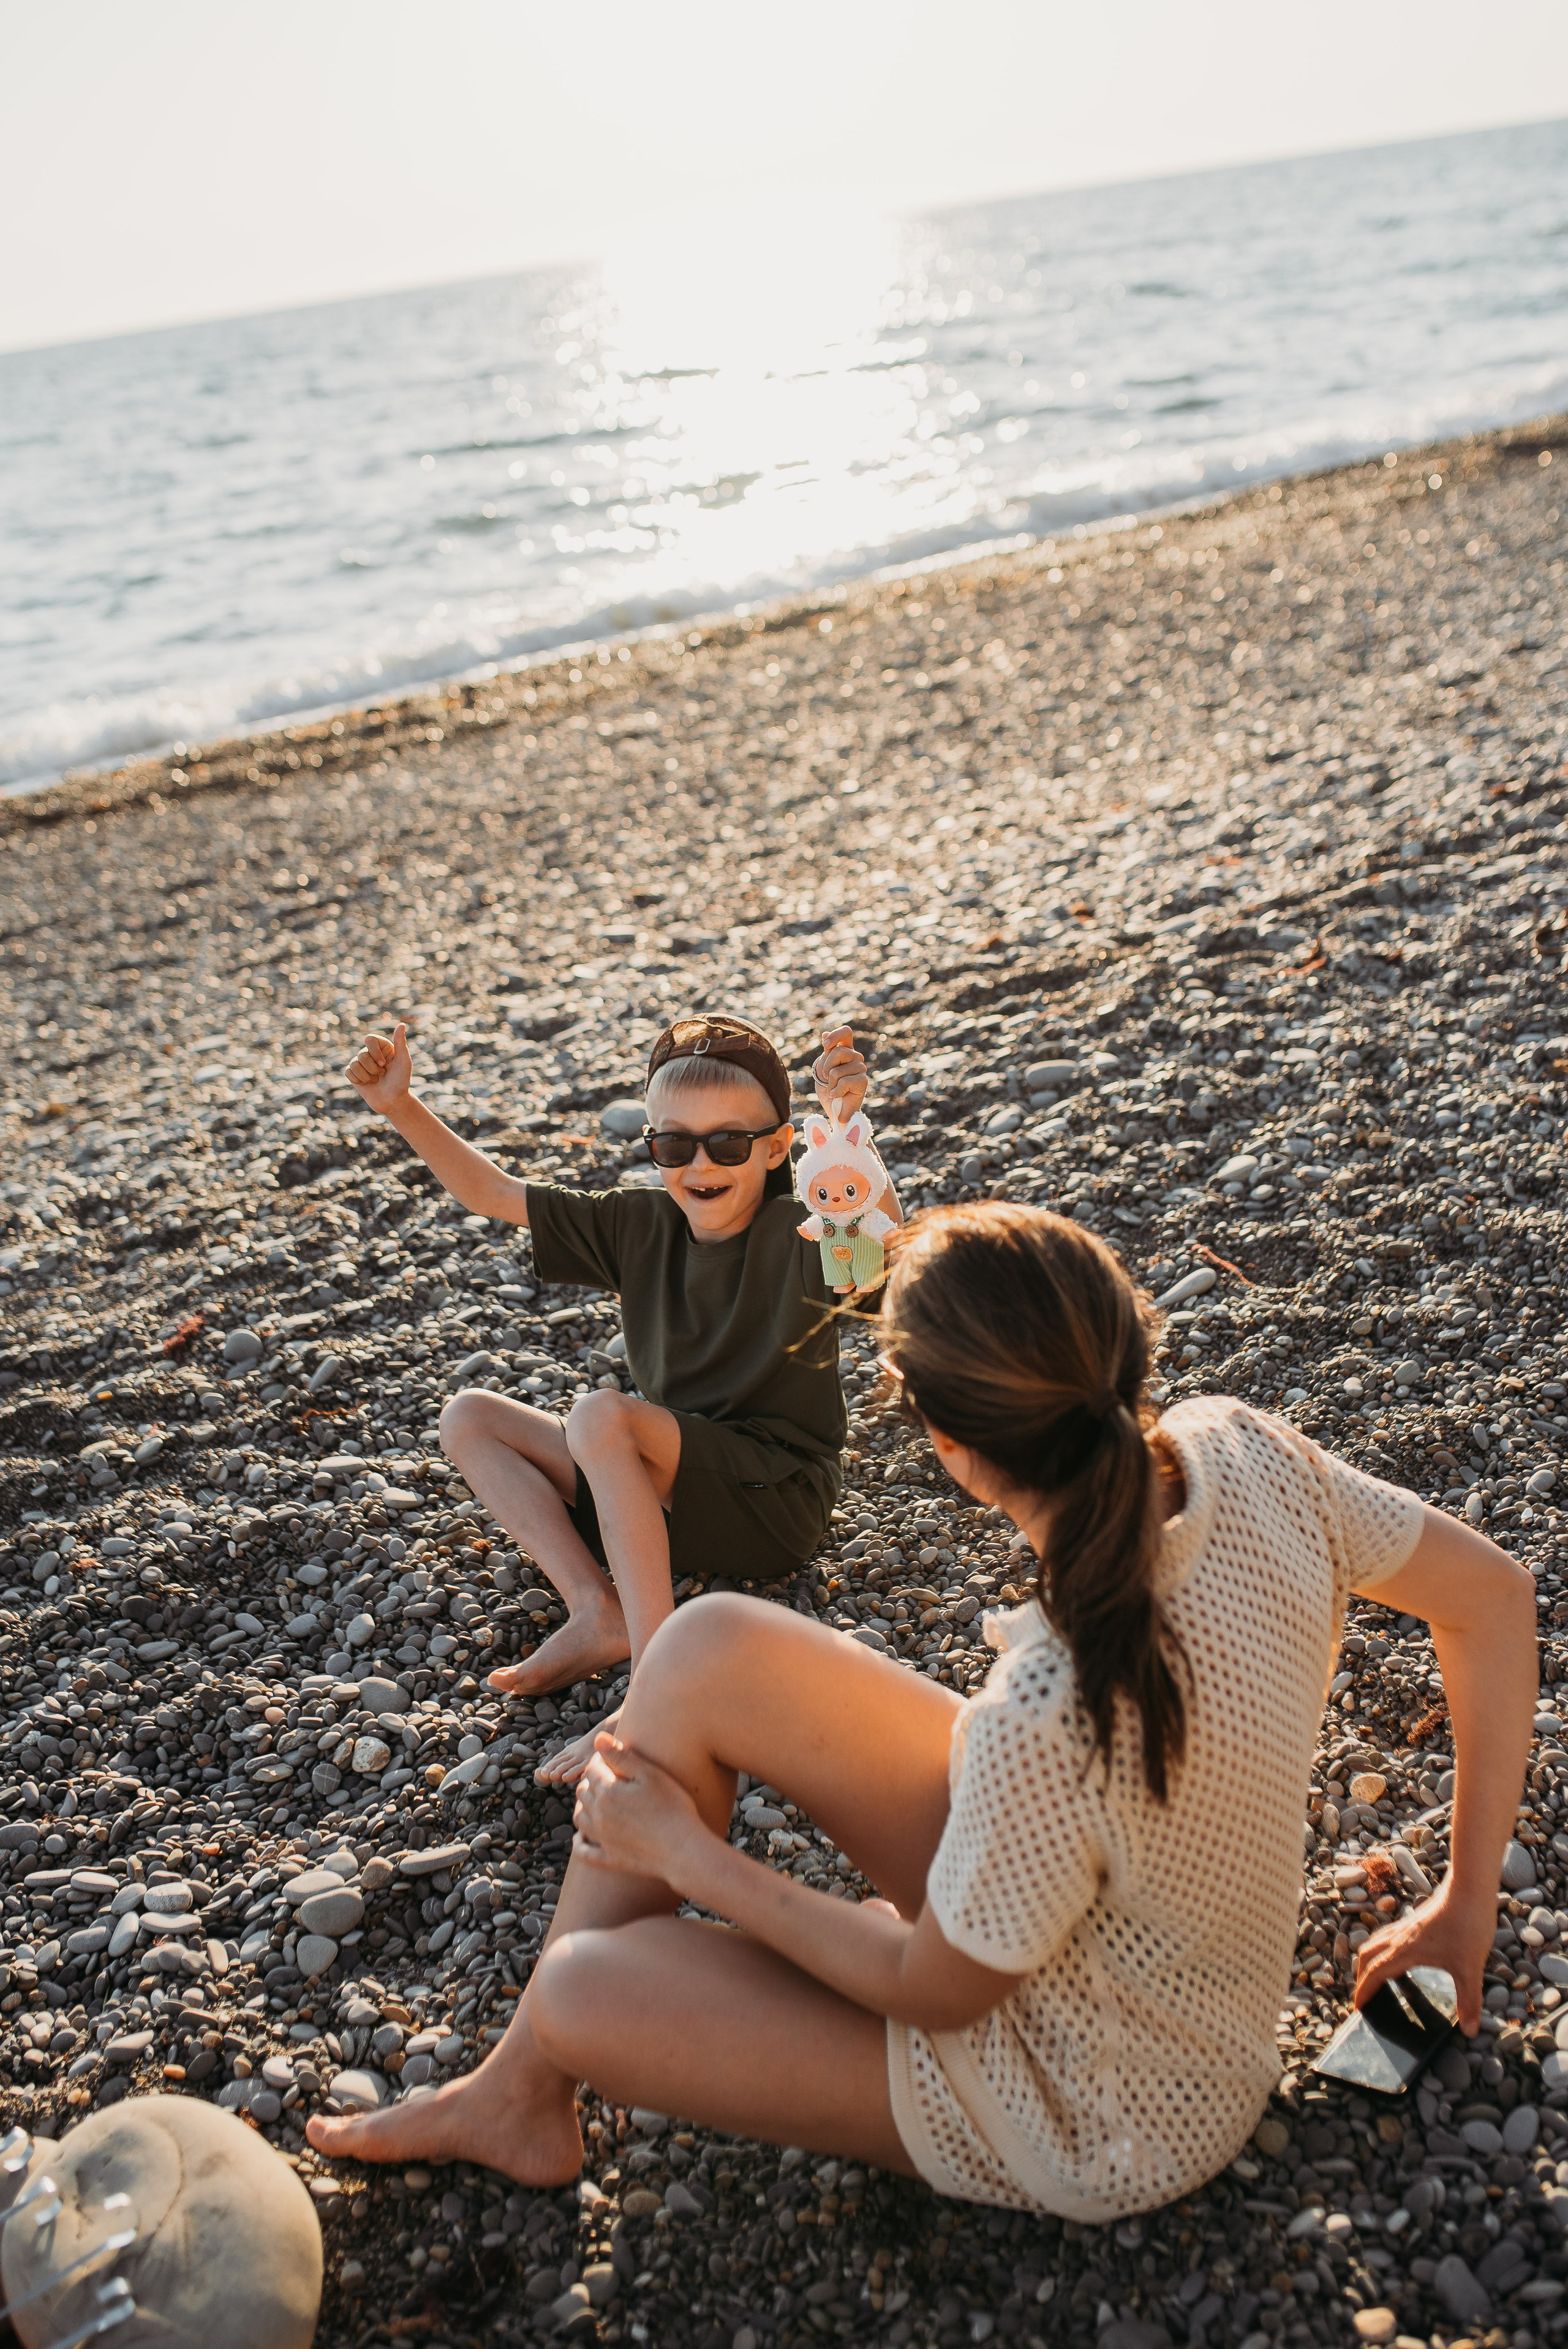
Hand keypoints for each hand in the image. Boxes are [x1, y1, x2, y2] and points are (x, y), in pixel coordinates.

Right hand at [345, 1021, 412, 1113]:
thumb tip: (401, 1024)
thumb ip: (401, 1042)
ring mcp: (361, 1063)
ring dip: (367, 1076)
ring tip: (376, 1080)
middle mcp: (371, 1052)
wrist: (393, 1101)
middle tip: (383, 1075)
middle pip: (362, 1055)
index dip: (374, 1052)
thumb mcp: (404, 1061)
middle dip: (373, 1069)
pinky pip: (348, 1072)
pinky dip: (359, 1080)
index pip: (369, 1039)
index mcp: (382, 1046)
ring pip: (354, 1064)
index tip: (383, 1064)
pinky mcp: (354, 1074)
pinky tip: (367, 1084)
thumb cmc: (401, 1081)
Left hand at [572, 1736, 705, 1882]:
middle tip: (607, 1777)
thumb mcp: (650, 1775)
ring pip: (579, 1818)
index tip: (612, 1757)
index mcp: (607, 1792)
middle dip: (591, 1781)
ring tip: (596, 1801)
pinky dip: (579, 1843)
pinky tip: (582, 1837)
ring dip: (583, 1806)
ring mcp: (602, 1839)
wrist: (683, 1849)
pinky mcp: (608, 1859)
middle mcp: (598, 1815)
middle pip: (583, 1792)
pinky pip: (583, 1852)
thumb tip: (598, 1739)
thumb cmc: (672, 1807)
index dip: (600, 1760)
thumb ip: (621, 1756)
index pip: (592, 1769)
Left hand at [814, 1024, 867, 1121]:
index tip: (825, 1045)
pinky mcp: (863, 1081)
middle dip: (825, 1067)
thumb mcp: (822, 1069)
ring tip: (833, 1089)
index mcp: (845, 1050)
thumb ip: (826, 1053)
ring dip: (829, 1083)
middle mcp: (855, 1056)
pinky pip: (843, 1082)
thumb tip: (825, 1033)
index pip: (846, 1032)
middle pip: (837, 1051)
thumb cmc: (828, 1088)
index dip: (835, 1035)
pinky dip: (836, 1091)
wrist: (835, 1109)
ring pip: (836, 1070)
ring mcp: (860, 1068)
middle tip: (827, 1079)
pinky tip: (838, 1095)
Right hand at [1353, 1879, 1494, 2034]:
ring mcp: (1406, 1926)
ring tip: (1379, 1977)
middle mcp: (1400, 1936)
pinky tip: (1403, 1957)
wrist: (1470, 1887)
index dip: (1364, 1991)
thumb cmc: (1468, 1924)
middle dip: (1361, 1975)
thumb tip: (1470, 2032)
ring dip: (1371, 1960)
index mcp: (1405, 1950)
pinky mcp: (1415, 1920)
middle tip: (1366, 1995)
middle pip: (1367, 1954)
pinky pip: (1389, 1935)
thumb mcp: (1470, 1968)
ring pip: (1376, 1942)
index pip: (1375, 1972)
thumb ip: (1469, 2001)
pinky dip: (1384, 1949)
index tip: (1358, 2007)